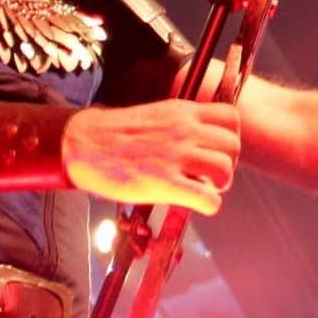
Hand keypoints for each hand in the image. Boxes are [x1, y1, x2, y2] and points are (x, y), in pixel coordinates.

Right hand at [63, 100, 241, 215]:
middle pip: (233, 145)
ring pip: (225, 170)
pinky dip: (209, 205)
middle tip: (210, 176)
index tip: (215, 150)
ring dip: (220, 184)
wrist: (84, 144)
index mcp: (182, 112)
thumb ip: (181, 124)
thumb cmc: (116, 134)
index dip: (229, 137)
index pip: (230, 117)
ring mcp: (175, 157)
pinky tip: (195, 203)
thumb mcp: (156, 115)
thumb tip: (201, 142)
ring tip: (203, 189)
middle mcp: (184, 131)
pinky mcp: (165, 184)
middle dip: (228, 164)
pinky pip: (209, 199)